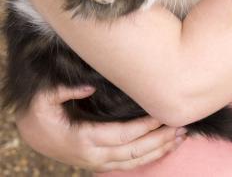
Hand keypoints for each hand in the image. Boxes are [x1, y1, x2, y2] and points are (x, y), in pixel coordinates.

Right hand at [16, 86, 186, 172]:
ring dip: (158, 150)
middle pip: (133, 152)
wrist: (31, 132)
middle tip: (181, 127)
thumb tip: (91, 84)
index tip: (162, 117)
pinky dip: (148, 157)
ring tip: (180, 138)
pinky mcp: (100, 161)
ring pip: (134, 162)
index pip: (121, 135)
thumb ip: (66, 90)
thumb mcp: (46, 97)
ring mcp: (97, 161)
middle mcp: (93, 155)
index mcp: (84, 138)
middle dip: (159, 140)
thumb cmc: (41, 112)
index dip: (143, 128)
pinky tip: (163, 148)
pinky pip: (128, 165)